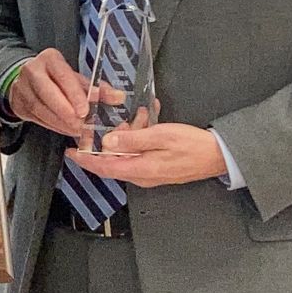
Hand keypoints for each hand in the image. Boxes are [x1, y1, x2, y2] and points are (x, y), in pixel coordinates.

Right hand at [8, 49, 95, 136]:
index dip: (74, 95)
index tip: (84, 110)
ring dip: (60, 122)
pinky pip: (36, 118)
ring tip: (76, 130)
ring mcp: (22, 87)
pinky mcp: (18, 104)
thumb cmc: (56, 78)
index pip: (63, 76)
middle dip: (65, 112)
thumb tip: (118, 97)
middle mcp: (33, 71)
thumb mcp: (77, 79)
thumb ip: (97, 89)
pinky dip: (53, 126)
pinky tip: (65, 129)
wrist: (29, 80)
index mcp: (50, 59)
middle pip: (47, 92)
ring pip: (40, 108)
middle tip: (80, 125)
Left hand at [65, 122, 226, 186]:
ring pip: (127, 154)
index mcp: (140, 170)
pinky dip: (140, 137)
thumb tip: (108, 143)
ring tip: (141, 117)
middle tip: (116, 123)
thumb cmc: (192, 146)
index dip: (85, 161)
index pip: (104, 168)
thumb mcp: (161, 136)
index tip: (71, 152)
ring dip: (129, 135)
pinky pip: (140, 152)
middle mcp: (142, 175)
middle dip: (110, 141)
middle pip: (113, 160)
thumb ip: (133, 140)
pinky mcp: (157, 167)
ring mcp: (150, 173)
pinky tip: (148, 121)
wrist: (219, 156)